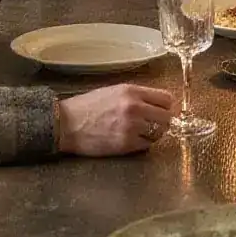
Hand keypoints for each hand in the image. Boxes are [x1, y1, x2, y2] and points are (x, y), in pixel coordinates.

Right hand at [56, 84, 173, 154]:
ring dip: (154, 133)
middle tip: (153, 123)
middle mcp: (134, 107)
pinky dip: (143, 143)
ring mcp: (131, 127)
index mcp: (132, 91)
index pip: (167, 98)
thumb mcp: (114, 91)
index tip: (165, 110)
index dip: (168, 106)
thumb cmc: (88, 106)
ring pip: (159, 132)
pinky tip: (131, 139)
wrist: (67, 124)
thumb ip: (137, 96)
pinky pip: (147, 145)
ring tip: (141, 132)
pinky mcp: (126, 144)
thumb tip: (159, 103)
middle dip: (162, 121)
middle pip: (167, 117)